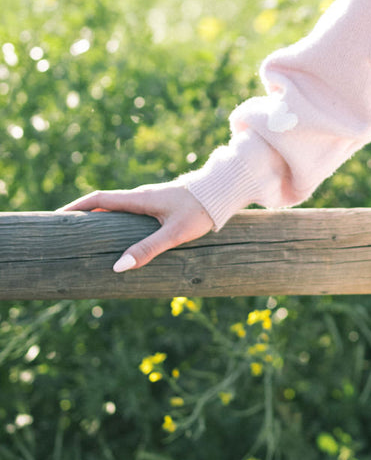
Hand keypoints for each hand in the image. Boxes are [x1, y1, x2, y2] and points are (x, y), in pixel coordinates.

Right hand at [57, 183, 213, 271]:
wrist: (223, 192)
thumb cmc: (200, 211)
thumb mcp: (174, 233)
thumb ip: (148, 249)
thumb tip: (119, 266)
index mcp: (139, 199)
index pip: (99, 199)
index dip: (77, 207)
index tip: (58, 216)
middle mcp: (141, 196)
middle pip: (104, 202)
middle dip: (83, 213)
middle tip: (66, 228)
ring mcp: (151, 199)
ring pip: (118, 206)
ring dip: (100, 216)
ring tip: (86, 234)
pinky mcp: (161, 204)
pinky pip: (130, 210)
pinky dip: (116, 219)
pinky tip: (119, 234)